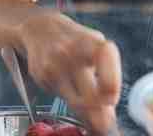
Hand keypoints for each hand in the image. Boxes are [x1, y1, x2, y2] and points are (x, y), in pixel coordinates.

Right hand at [19, 11, 121, 134]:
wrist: (40, 28)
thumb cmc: (75, 40)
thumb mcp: (95, 46)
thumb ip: (105, 73)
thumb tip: (110, 108)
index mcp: (95, 44)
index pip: (107, 72)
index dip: (112, 90)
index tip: (112, 101)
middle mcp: (74, 53)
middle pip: (91, 94)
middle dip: (99, 114)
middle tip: (104, 124)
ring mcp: (56, 64)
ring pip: (75, 101)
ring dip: (86, 115)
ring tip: (93, 121)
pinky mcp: (42, 74)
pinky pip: (59, 96)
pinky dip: (69, 102)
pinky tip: (73, 99)